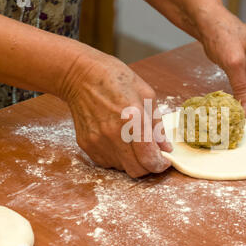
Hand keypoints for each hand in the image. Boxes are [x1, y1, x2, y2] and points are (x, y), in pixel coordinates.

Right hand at [60, 49, 171, 177]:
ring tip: (132, 142)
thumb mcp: (146, 94)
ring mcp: (97, 141)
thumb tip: (165, 147)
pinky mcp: (86, 144)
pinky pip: (107, 162)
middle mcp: (113, 134)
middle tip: (151, 156)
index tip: (164, 161)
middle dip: (148, 167)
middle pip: (136, 170)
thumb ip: (157, 124)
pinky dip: (117, 157)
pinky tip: (118, 141)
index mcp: (132, 118)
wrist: (80, 75)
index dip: (160, 164)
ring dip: (132, 161)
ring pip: (122, 168)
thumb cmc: (115, 79)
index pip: (149, 157)